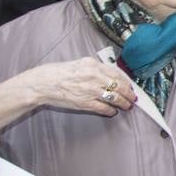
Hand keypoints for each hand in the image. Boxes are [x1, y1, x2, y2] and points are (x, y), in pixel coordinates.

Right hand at [0, 58, 135, 130]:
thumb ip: (95, 68)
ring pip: (115, 98)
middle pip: (119, 86)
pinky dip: (110, 111)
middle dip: (129, 94)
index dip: (127, 82)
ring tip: (126, 106)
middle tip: (132, 99)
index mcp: (93, 65)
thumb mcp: (80, 64)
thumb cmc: (58, 73)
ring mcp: (90, 90)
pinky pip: (104, 108)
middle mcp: (94, 76)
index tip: (130, 87)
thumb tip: (111, 75)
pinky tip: (112, 112)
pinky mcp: (85, 103)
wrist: (42, 84)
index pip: (117, 74)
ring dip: (123, 103)